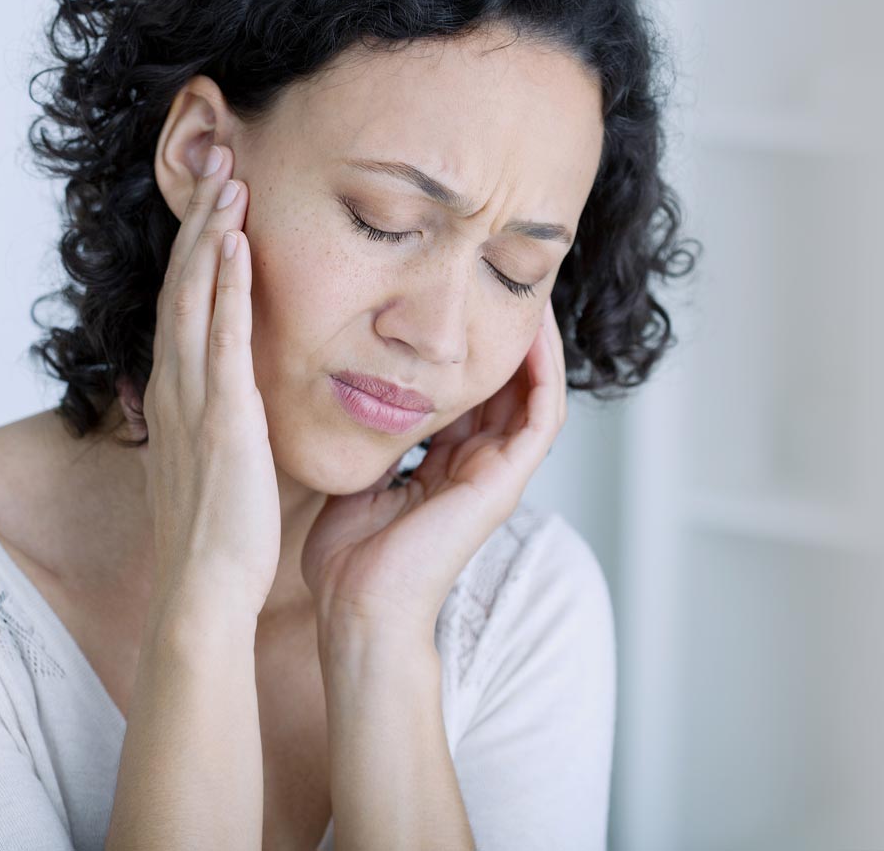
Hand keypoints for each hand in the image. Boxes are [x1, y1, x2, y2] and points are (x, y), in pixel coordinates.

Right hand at [136, 144, 278, 613]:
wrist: (205, 589)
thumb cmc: (219, 537)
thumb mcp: (217, 464)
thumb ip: (225, 423)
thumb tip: (236, 404)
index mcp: (178, 397)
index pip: (184, 305)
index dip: (196, 248)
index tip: (215, 198)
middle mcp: (175, 387)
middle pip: (183, 284)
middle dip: (198, 219)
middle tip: (216, 157)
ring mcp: (194, 398)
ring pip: (196, 296)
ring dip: (210, 234)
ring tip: (227, 176)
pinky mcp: (221, 416)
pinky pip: (222, 336)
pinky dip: (226, 286)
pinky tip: (236, 244)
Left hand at [303, 297, 569, 639]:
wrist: (359, 607)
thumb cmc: (348, 560)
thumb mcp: (354, 474)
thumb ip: (361, 435)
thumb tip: (339, 388)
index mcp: (445, 466)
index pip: (470, 392)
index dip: (468, 346)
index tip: (456, 298)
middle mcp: (479, 465)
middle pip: (507, 384)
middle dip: (505, 331)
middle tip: (500, 276)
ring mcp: (498, 474)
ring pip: (534, 390)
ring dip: (536, 341)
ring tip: (531, 290)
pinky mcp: (507, 480)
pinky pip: (542, 413)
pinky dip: (544, 370)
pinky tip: (535, 329)